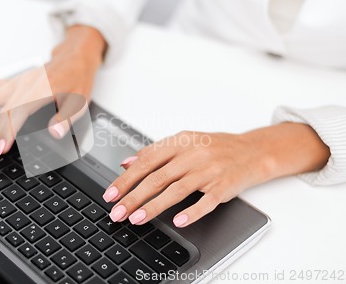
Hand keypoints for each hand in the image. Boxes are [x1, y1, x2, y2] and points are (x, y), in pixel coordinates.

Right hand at [0, 25, 105, 161]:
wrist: (75, 59)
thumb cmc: (77, 80)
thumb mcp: (81, 101)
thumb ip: (67, 118)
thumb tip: (55, 132)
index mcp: (43, 90)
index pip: (19, 112)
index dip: (8, 131)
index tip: (0, 148)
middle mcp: (26, 84)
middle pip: (2, 110)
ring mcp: (18, 81)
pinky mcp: (14, 80)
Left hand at [102, 123, 329, 226]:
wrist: (252, 150)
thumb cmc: (214, 147)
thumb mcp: (183, 142)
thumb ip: (154, 152)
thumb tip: (126, 163)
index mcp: (179, 142)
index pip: (145, 161)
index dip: (125, 179)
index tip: (110, 194)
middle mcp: (192, 154)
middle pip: (157, 177)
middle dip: (133, 196)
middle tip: (117, 212)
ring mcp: (208, 170)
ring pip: (177, 189)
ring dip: (154, 206)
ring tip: (136, 219)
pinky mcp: (223, 184)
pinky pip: (207, 200)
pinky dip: (193, 211)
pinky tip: (179, 221)